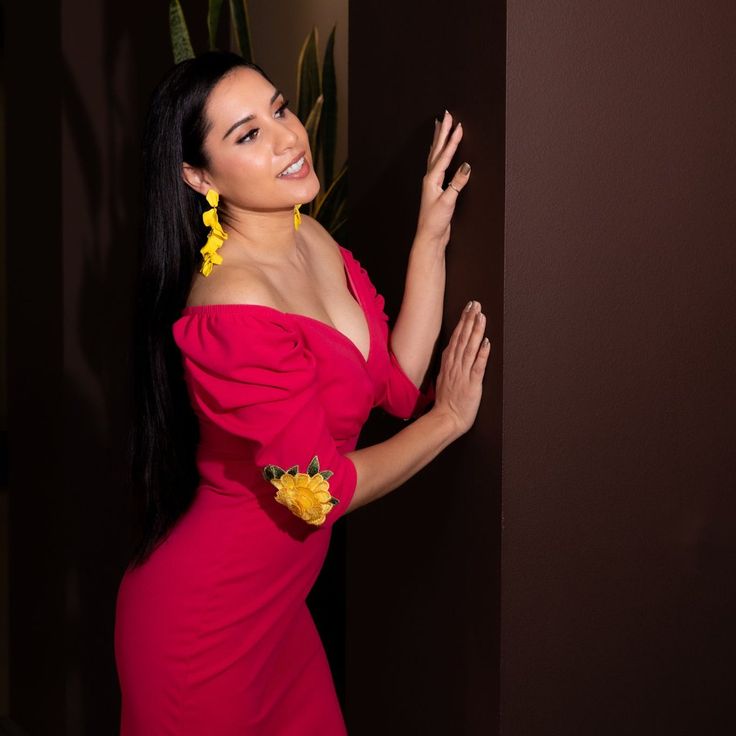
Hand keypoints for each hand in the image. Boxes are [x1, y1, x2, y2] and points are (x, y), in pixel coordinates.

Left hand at [416, 110, 470, 247]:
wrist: (429, 237)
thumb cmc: (436, 222)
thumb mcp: (448, 202)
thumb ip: (457, 184)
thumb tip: (466, 167)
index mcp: (431, 180)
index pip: (444, 156)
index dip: (452, 141)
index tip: (459, 126)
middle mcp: (429, 178)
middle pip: (437, 150)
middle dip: (443, 132)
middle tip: (446, 115)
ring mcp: (431, 183)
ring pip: (435, 155)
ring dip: (438, 140)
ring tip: (439, 126)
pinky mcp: (436, 189)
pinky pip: (436, 164)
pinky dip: (438, 154)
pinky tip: (438, 152)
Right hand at [432, 300, 490, 436]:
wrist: (444, 420)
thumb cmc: (446, 403)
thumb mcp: (443, 379)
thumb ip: (449, 365)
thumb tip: (453, 353)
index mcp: (448, 364)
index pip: (456, 338)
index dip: (463, 322)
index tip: (468, 309)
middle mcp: (455, 366)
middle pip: (462, 339)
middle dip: (469, 320)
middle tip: (475, 304)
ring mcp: (463, 374)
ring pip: (469, 348)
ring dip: (476, 331)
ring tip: (481, 316)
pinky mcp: (471, 384)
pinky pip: (477, 366)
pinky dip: (482, 353)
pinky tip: (486, 342)